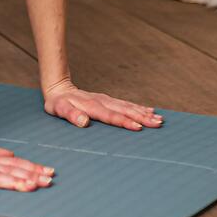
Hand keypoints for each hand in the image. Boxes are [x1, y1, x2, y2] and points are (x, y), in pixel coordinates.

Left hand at [42, 77, 163, 130]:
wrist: (59, 89)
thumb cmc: (58, 103)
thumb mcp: (59, 110)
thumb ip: (71, 115)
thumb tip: (83, 121)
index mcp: (92, 106)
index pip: (111, 116)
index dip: (125, 122)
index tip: (138, 127)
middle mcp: (103, 102)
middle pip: (125, 110)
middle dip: (142, 117)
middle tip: (157, 124)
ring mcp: (107, 100)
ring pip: (129, 107)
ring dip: (144, 113)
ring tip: (159, 119)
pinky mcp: (109, 100)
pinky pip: (127, 104)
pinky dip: (140, 108)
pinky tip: (150, 111)